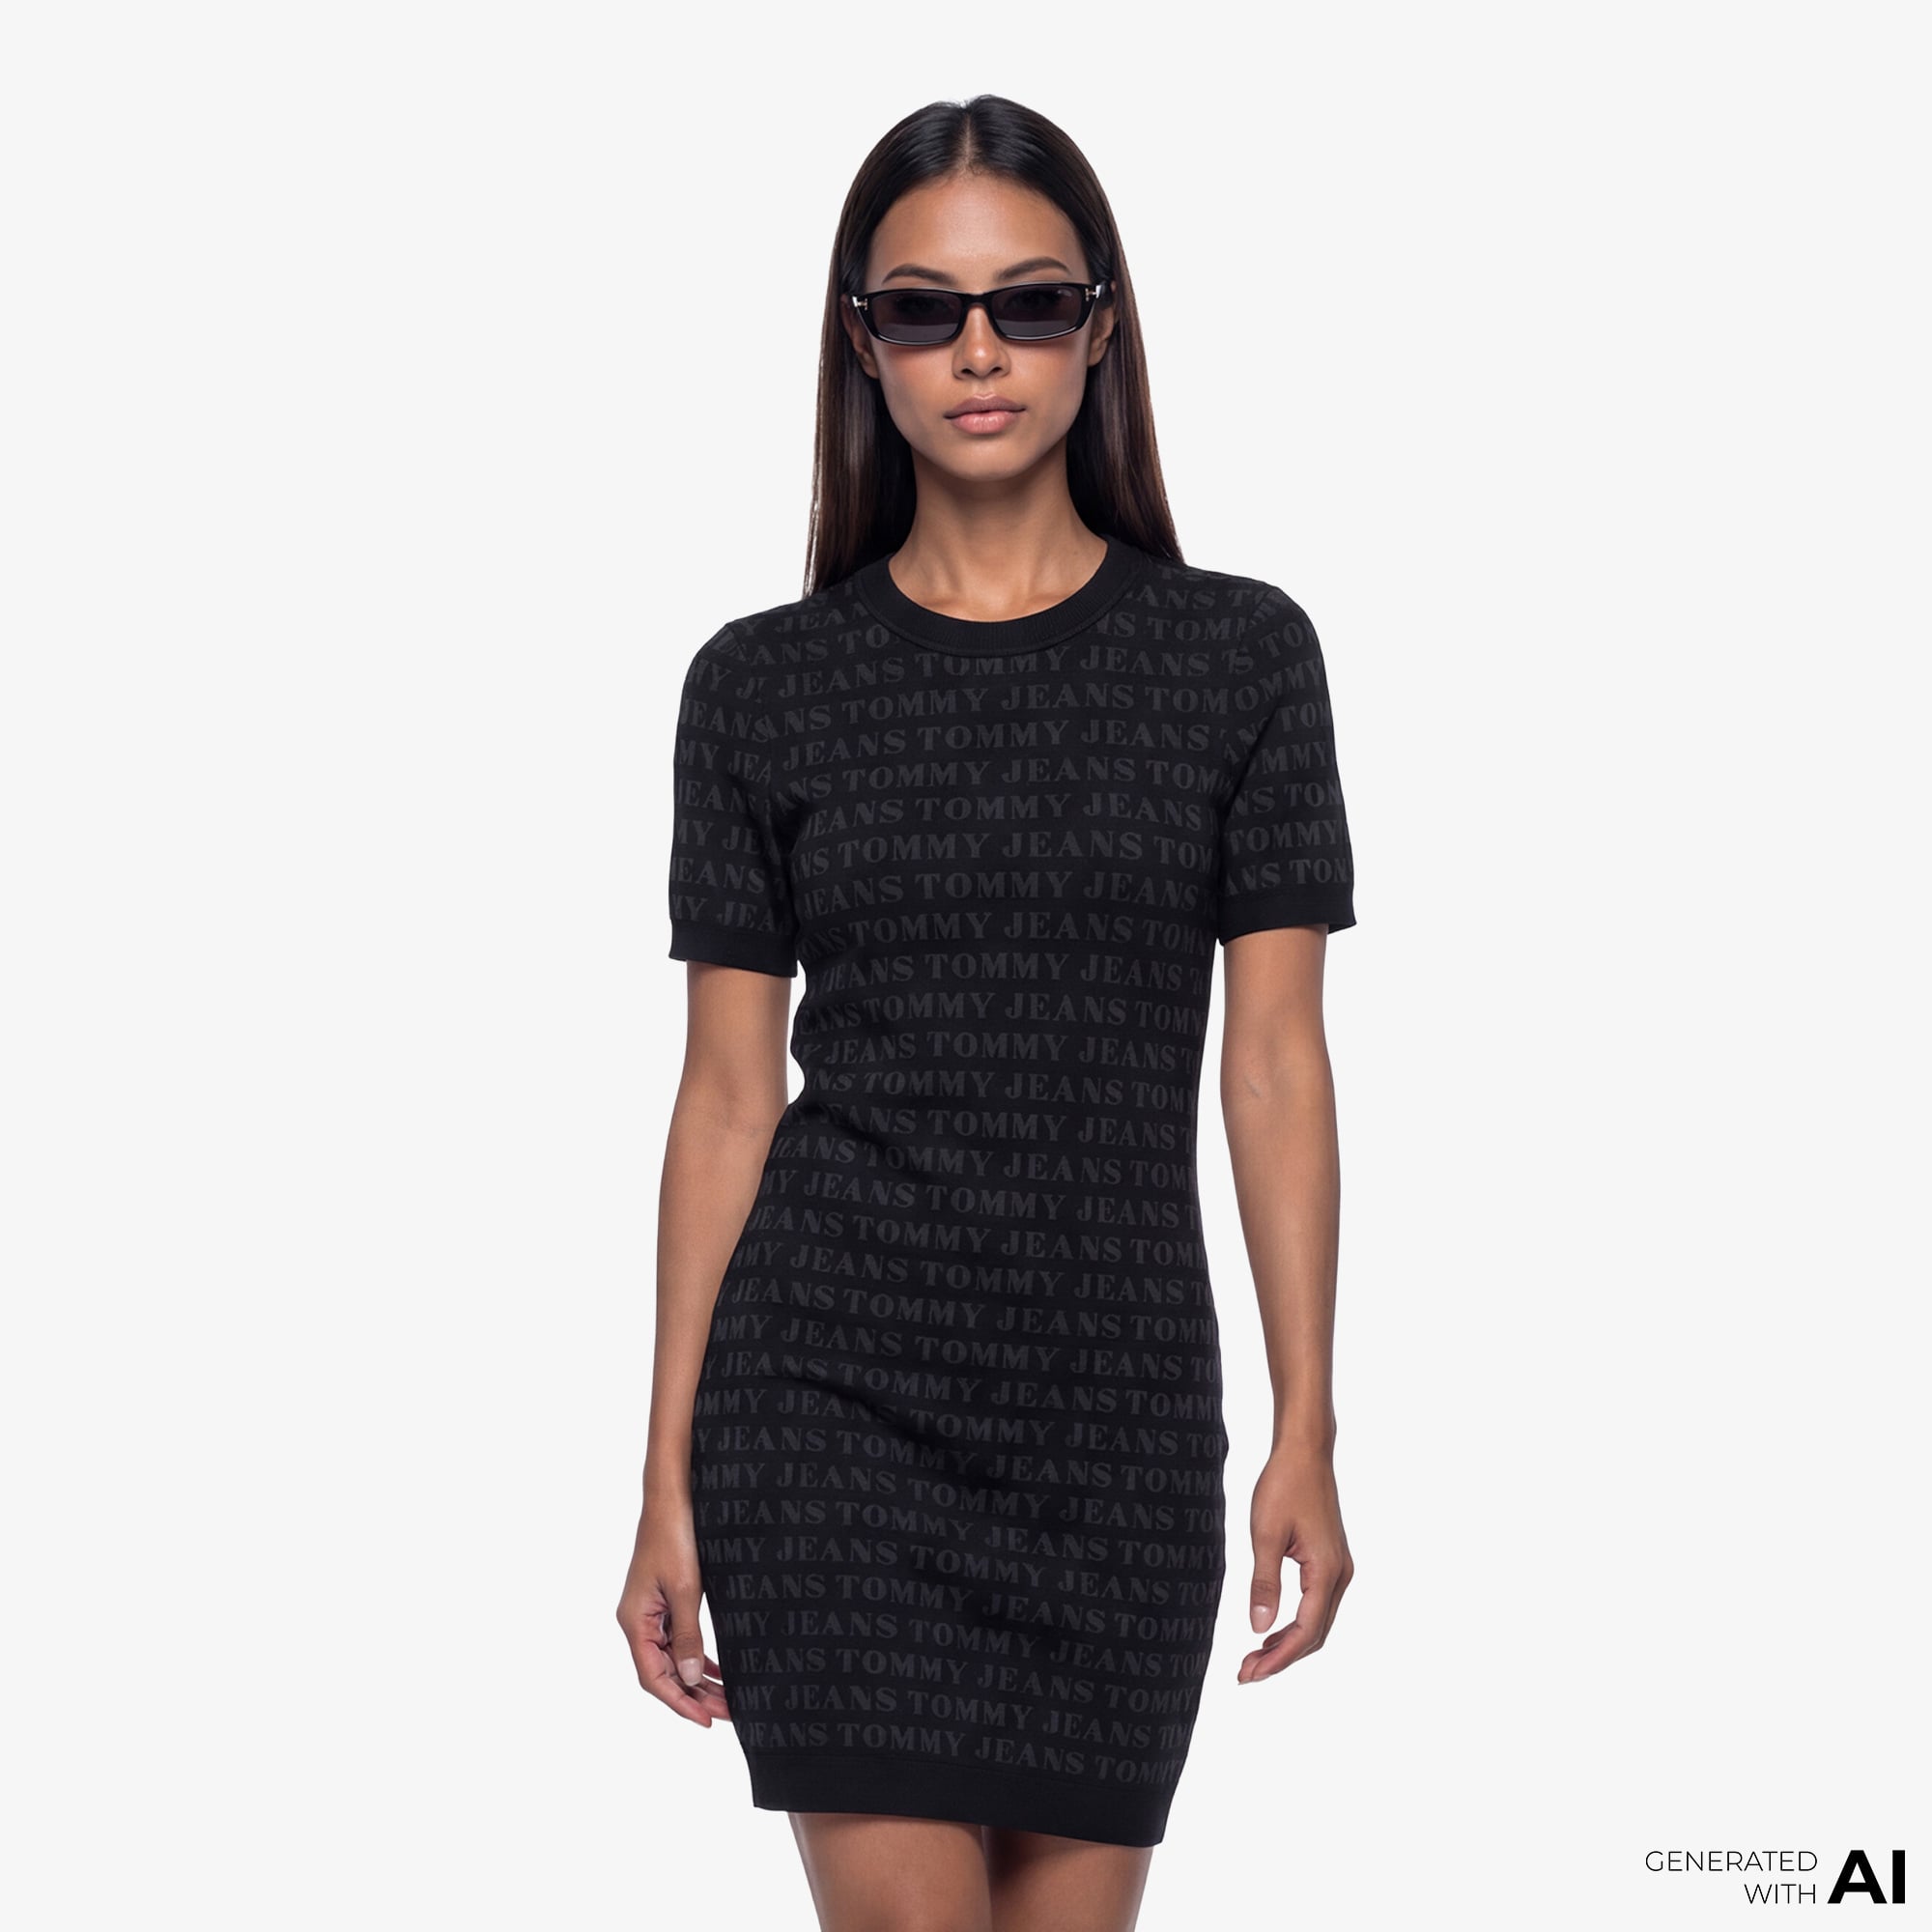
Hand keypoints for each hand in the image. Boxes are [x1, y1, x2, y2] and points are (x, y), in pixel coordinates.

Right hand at [616, 1492, 730, 1725]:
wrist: (671, 1497)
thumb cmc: (674, 1536)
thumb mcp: (686, 1589)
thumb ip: (688, 1635)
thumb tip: (692, 1677)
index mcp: (635, 1621)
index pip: (653, 1677)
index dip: (679, 1702)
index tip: (706, 1720)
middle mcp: (638, 1621)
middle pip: (663, 1672)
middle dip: (694, 1695)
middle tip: (727, 1713)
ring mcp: (649, 1612)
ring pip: (671, 1658)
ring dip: (696, 1678)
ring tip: (725, 1698)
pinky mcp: (662, 1601)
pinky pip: (676, 1639)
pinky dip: (694, 1655)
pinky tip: (714, 1669)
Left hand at [1239, 1443, 1353, 1683]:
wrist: (1305, 1452)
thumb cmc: (1285, 1485)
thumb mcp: (1265, 1534)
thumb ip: (1264, 1583)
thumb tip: (1258, 1627)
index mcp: (1326, 1571)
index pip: (1305, 1631)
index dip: (1278, 1658)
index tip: (1250, 1674)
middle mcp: (1339, 1574)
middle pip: (1315, 1634)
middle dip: (1282, 1658)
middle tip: (1246, 1672)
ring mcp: (1338, 1568)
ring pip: (1318, 1622)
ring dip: (1289, 1643)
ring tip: (1255, 1657)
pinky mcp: (1331, 1560)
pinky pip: (1317, 1604)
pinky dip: (1296, 1623)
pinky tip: (1273, 1629)